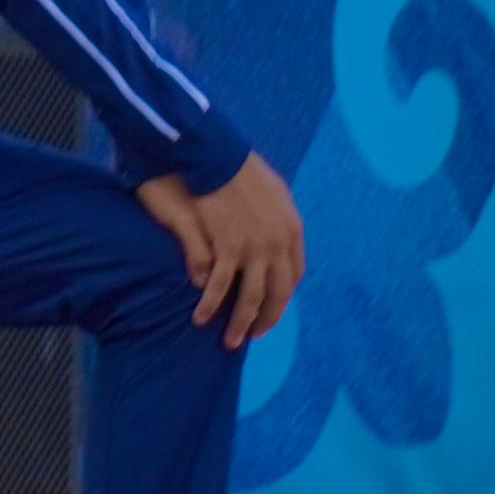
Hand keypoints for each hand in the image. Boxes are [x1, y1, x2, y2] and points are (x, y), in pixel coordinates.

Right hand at [136, 155, 304, 348]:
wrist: (215, 154)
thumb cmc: (236, 166)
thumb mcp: (271, 190)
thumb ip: (275, 216)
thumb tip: (271, 233)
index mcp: (292, 230)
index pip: (293, 273)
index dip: (282, 294)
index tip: (270, 305)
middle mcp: (279, 244)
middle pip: (279, 293)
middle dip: (267, 318)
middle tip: (253, 334)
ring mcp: (254, 248)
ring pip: (252, 297)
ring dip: (241, 323)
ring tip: (230, 340)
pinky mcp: (227, 248)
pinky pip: (220, 286)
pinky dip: (211, 305)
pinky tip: (201, 317)